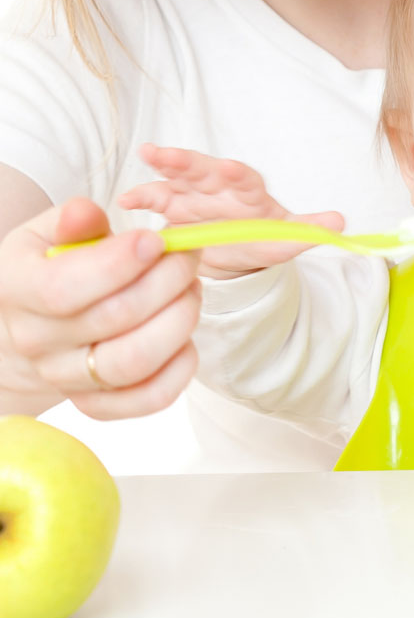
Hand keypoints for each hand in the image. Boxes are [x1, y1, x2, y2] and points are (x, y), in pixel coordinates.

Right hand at [0, 198, 199, 418]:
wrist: (29, 330)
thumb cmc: (50, 271)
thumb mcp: (48, 235)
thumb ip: (72, 222)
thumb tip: (82, 213)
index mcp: (19, 290)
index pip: (63, 288)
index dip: (119, 263)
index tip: (156, 240)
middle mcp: (37, 342)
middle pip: (116, 319)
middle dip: (168, 280)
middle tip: (188, 257)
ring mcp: (67, 378)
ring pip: (135, 362)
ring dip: (180, 320)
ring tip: (191, 290)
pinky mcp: (99, 404)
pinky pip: (148, 398)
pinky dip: (181, 369)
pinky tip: (187, 337)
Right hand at [118, 143, 344, 278]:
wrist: (242, 250)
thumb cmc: (267, 237)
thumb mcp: (288, 238)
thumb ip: (309, 230)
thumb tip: (341, 224)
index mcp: (250, 193)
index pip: (244, 178)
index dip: (235, 173)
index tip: (227, 168)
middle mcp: (220, 188)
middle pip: (204, 171)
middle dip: (186, 162)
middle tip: (164, 153)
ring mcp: (195, 195)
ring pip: (177, 178)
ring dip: (162, 168)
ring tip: (146, 156)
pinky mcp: (175, 208)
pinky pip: (156, 199)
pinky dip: (141, 197)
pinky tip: (124, 202)